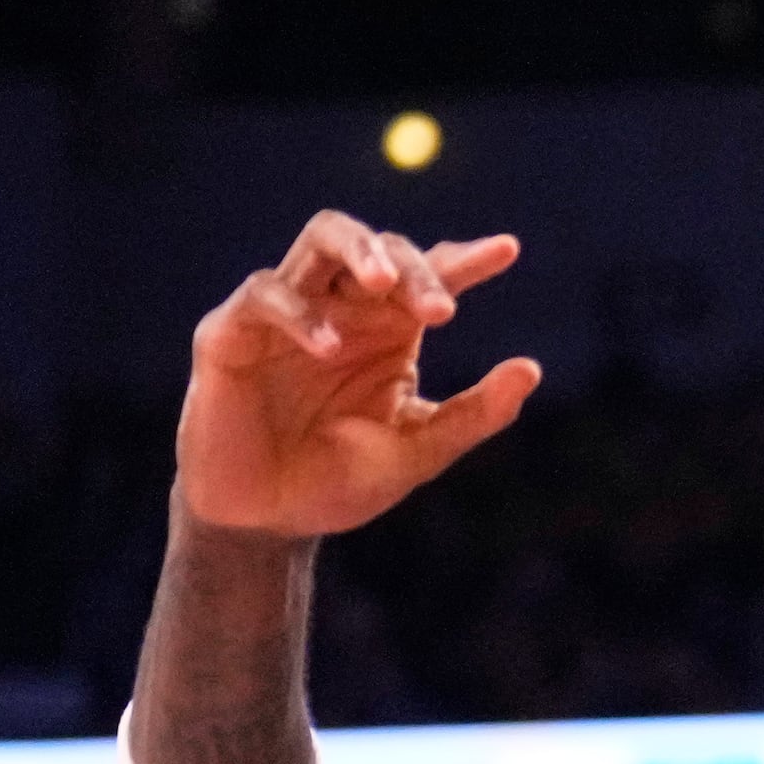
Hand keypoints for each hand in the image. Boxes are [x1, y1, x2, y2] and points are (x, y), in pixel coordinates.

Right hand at [180, 211, 542, 538]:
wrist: (268, 523)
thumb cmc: (339, 481)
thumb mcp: (417, 451)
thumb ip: (475, 414)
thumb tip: (531, 369)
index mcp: (389, 331)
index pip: (430, 276)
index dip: (465, 259)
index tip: (507, 251)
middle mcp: (342, 309)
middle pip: (379, 247)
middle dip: (412, 266)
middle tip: (441, 311)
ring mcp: (287, 314)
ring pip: (321, 240)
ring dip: (358, 252)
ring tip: (384, 286)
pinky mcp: (232, 332)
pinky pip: (263, 295)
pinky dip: (299, 312)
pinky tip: (329, 347)